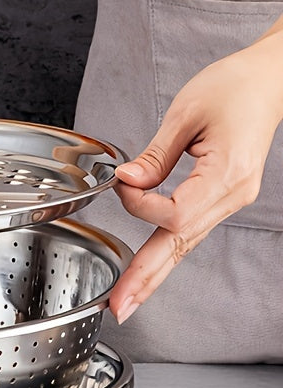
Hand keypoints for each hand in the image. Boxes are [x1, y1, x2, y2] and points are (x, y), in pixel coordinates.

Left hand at [109, 33, 282, 323]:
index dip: (139, 205)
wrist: (269, 80)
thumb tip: (125, 182)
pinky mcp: (222, 200)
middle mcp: (232, 196)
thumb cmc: (234, 87)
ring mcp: (230, 201)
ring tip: (126, 301)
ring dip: (152, 275)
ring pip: (184, 247)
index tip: (122, 182)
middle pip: (180, 247)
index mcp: (226, 173)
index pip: (174, 214)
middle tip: (119, 307)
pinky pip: (188, 233)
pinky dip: (165, 255)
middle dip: (146, 278)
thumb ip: (154, 156)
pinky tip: (147, 273)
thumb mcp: (186, 112)